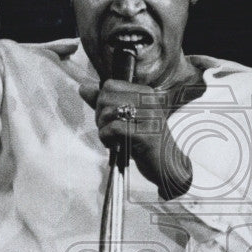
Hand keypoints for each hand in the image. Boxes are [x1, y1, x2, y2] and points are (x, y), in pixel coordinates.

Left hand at [79, 81, 192, 198]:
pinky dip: (106, 138)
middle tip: (108, 131)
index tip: (108, 118)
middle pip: (106, 97)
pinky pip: (114, 128)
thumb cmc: (145, 142)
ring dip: (102, 129)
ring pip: (108, 112)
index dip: (101, 102)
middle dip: (99, 116)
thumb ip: (105, 103)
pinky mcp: (145, 135)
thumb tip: (84, 88)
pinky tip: (112, 145)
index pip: (109, 85)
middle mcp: (149, 101)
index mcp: (145, 93)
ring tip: (111, 139)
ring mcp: (149, 117)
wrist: (167, 165)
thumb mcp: (126, 119)